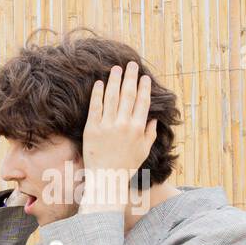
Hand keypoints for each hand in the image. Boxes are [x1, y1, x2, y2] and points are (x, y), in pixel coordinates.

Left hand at [80, 61, 156, 210]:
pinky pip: (95, 107)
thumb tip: (154, 119)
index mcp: (138, 128)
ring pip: (112, 97)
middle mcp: (124, 124)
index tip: (144, 77)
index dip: (144, 88)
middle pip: (128, 95)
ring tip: (115, 69)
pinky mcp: (91, 129)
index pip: (143, 102)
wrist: (106, 179)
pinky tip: (98, 83)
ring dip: (114, 81)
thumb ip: (150, 134)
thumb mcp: (144, 151)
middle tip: (131, 65)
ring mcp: (107, 126)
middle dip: (130, 78)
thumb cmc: (126, 167)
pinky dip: (97, 94)